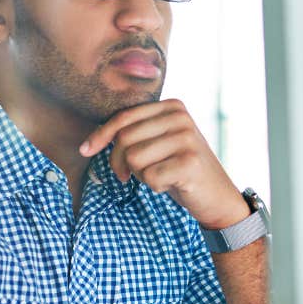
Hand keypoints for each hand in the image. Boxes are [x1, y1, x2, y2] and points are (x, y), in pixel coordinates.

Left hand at [79, 99, 248, 229]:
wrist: (217, 197)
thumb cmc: (180, 171)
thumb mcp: (158, 144)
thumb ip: (135, 133)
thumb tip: (89, 142)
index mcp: (172, 106)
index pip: (124, 117)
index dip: (101, 135)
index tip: (85, 150)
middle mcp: (181, 117)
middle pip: (125, 138)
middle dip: (120, 162)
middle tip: (130, 176)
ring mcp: (187, 138)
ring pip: (134, 158)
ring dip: (141, 175)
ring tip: (161, 176)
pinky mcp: (189, 162)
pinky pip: (149, 176)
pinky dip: (155, 186)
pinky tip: (172, 185)